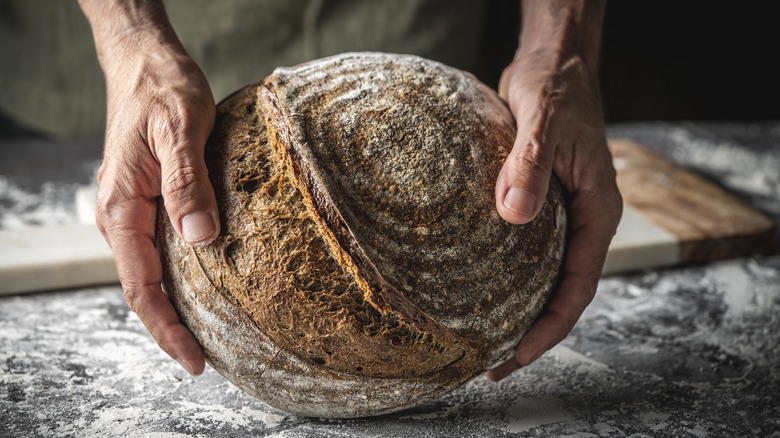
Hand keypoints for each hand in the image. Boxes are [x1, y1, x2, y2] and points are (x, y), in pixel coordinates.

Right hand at [87, 13, 217, 375]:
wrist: (144, 61)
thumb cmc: (161, 89)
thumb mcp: (179, 129)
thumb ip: (187, 184)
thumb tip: (203, 240)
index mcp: (121, 208)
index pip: (140, 287)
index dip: (166, 328)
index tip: (194, 360)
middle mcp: (120, 216)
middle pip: (142, 289)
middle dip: (171, 328)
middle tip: (209, 359)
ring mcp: (132, 210)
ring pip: (151, 271)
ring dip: (176, 305)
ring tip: (211, 334)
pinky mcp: (148, 200)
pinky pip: (159, 248)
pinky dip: (179, 276)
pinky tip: (206, 284)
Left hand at [486, 0, 620, 380]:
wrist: (554, 65)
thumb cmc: (558, 89)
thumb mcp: (545, 122)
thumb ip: (530, 166)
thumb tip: (513, 216)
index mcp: (596, 211)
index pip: (579, 285)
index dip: (550, 326)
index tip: (518, 354)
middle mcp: (581, 220)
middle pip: (561, 292)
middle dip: (530, 332)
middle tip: (491, 365)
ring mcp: (560, 215)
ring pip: (543, 276)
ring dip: (517, 309)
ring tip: (481, 340)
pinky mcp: (537, 204)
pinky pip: (526, 252)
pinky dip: (507, 277)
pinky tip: (477, 290)